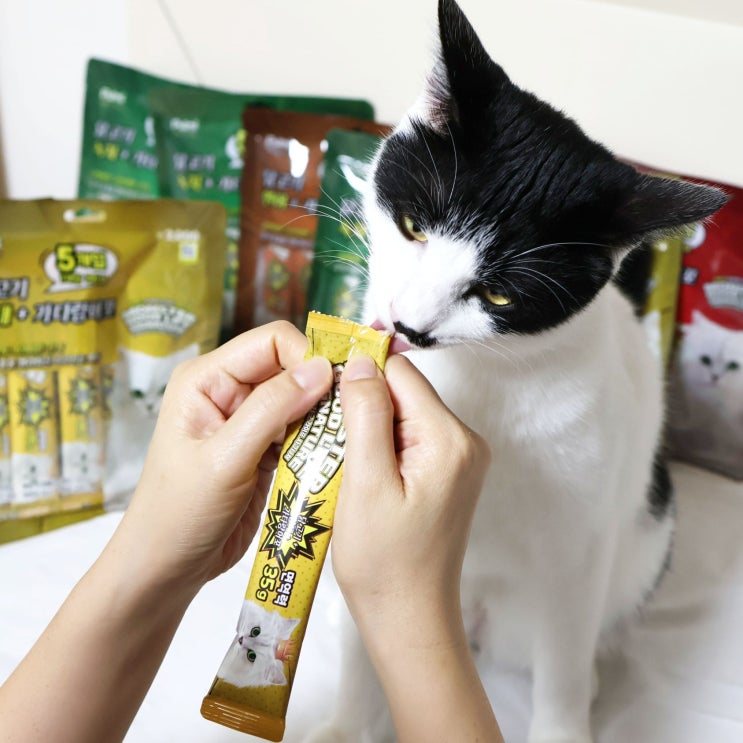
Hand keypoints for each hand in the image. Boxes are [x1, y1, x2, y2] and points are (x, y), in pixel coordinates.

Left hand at [112, 321, 332, 595]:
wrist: (167, 568)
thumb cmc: (178, 515)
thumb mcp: (225, 459)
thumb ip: (271, 410)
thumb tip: (322, 369)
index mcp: (207, 379)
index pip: (271, 342)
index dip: (307, 357)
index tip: (336, 389)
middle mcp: (229, 392)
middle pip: (291, 368)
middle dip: (321, 389)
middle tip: (348, 418)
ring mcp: (249, 422)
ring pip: (302, 401)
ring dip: (323, 419)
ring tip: (340, 442)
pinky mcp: (265, 450)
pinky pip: (302, 432)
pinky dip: (319, 443)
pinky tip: (329, 459)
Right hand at [332, 353, 490, 633]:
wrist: (409, 618)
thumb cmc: (384, 562)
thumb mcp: (365, 483)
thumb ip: (365, 415)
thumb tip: (361, 361)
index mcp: (449, 438)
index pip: (400, 373)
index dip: (359, 374)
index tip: (321, 390)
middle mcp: (465, 440)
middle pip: (403, 392)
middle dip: (362, 404)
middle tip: (326, 436)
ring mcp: (460, 458)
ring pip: (403, 414)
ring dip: (367, 426)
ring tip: (341, 461)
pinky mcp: (448, 473)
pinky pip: (409, 438)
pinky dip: (380, 445)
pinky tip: (360, 472)